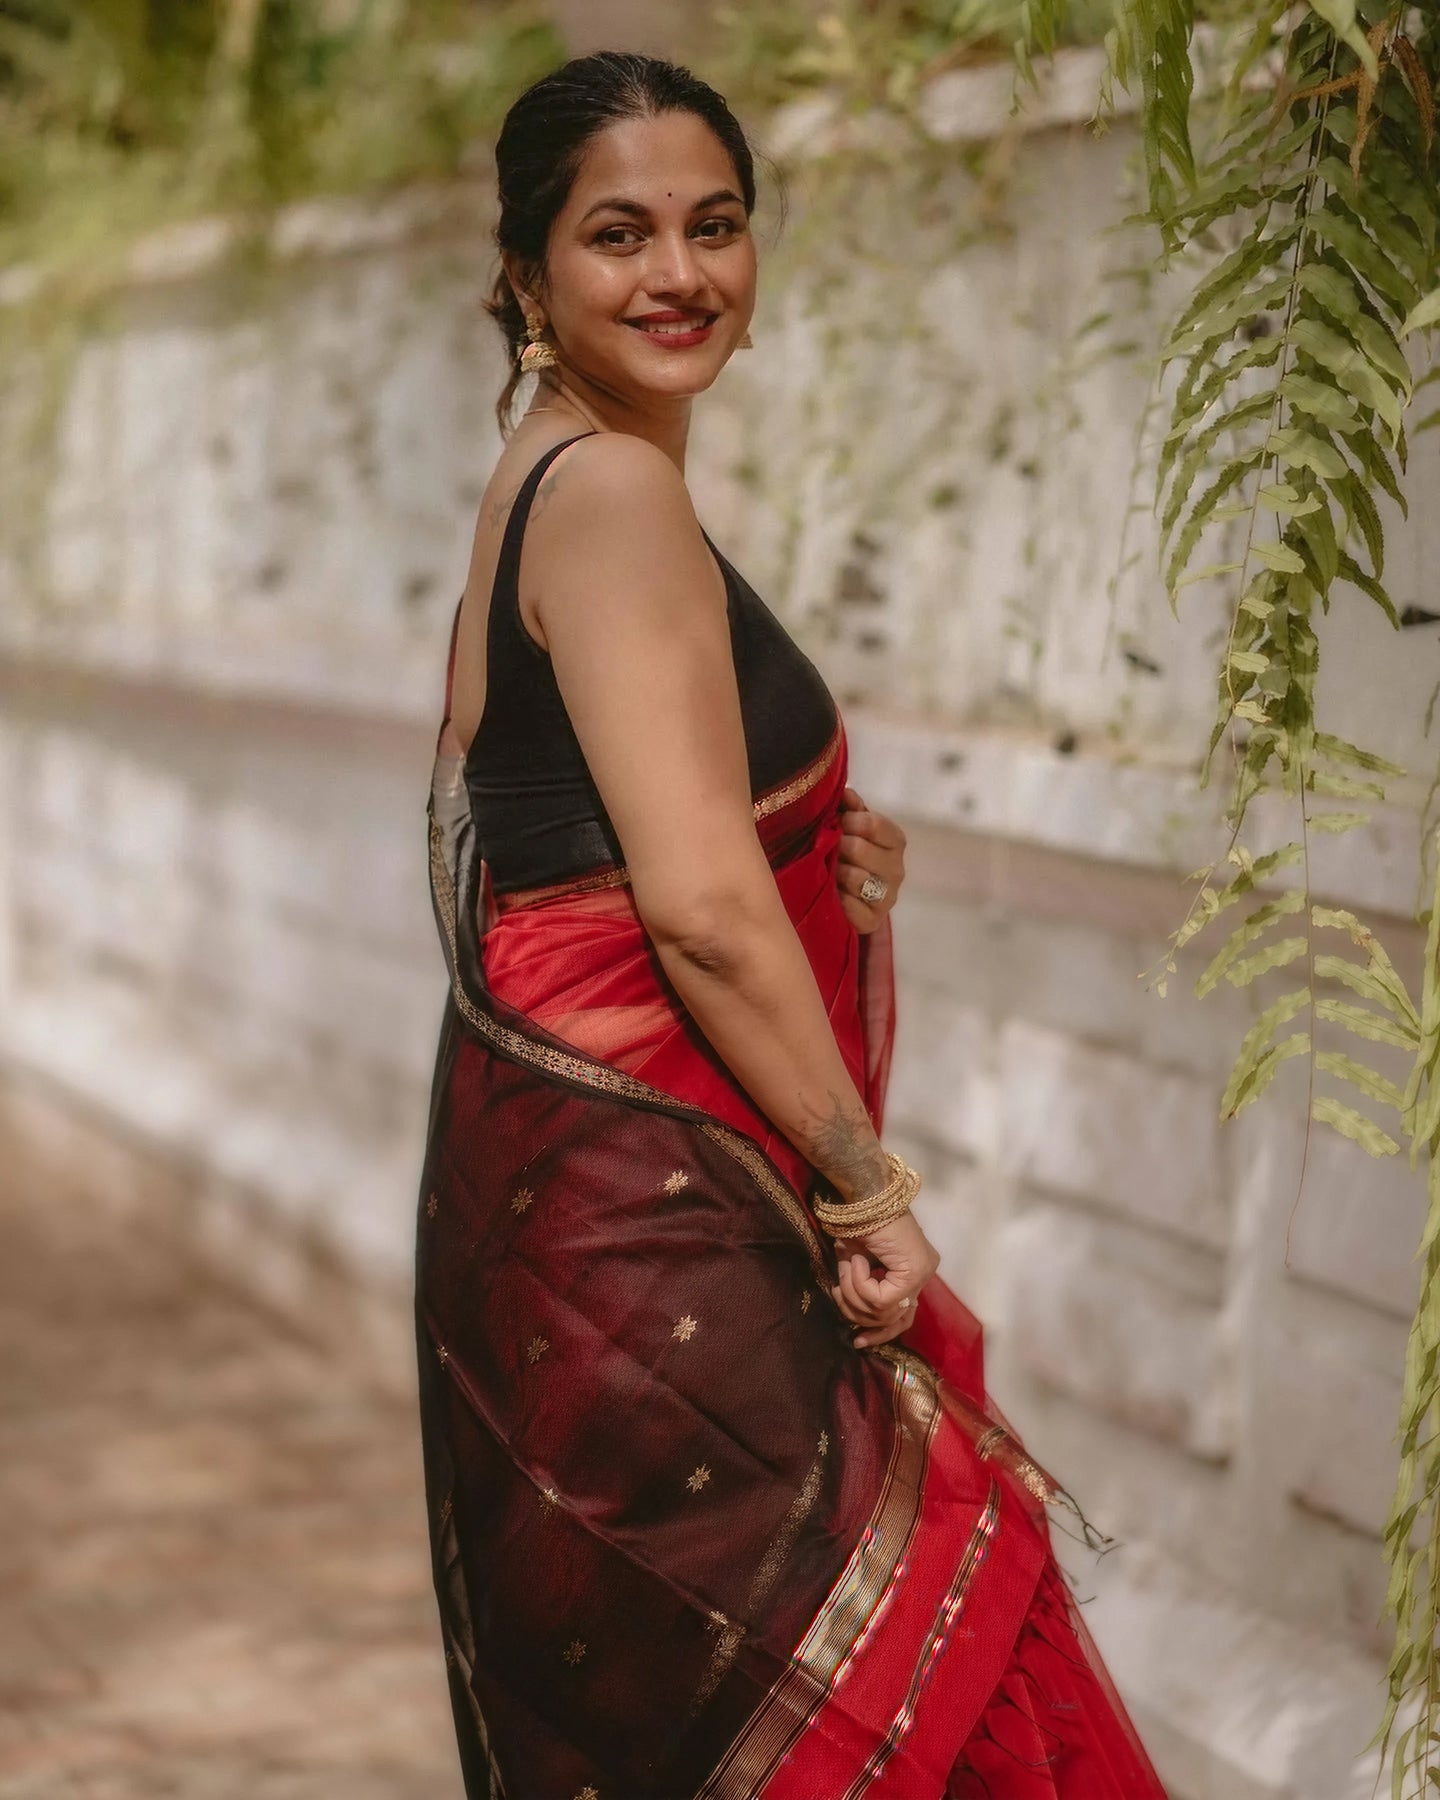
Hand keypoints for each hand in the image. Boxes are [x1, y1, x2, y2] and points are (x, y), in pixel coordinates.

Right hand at [830, 1211, 938, 1349]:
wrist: (861, 1194)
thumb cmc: (855, 1221)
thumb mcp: (855, 1265)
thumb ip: (861, 1292)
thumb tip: (854, 1318)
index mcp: (912, 1272)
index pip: (902, 1319)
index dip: (878, 1332)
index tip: (857, 1339)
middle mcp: (924, 1275)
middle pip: (895, 1322)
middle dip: (860, 1314)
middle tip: (838, 1294)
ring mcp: (922, 1273)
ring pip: (884, 1312)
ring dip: (854, 1293)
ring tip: (845, 1268)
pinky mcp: (913, 1271)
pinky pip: (880, 1298)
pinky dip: (859, 1283)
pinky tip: (855, 1261)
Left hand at [837, 786, 905, 934]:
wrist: (849, 897)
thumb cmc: (850, 854)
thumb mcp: (852, 827)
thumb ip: (851, 809)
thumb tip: (846, 793)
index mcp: (895, 841)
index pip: (873, 824)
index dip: (849, 821)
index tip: (837, 823)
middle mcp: (897, 869)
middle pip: (859, 848)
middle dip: (838, 846)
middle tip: (829, 849)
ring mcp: (887, 897)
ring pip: (855, 877)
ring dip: (835, 872)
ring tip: (829, 870)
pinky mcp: (872, 921)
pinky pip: (850, 907)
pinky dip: (836, 899)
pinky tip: (831, 893)